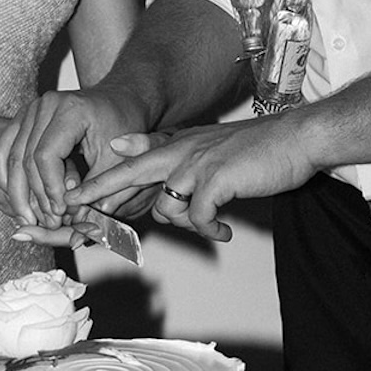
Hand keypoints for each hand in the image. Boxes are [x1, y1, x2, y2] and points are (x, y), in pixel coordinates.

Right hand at [2, 85, 147, 229]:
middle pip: (25, 157)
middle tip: (46, 221)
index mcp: (70, 109)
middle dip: (34, 194)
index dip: (50, 188)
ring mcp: (32, 108)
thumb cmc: (123, 126)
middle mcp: (46, 104)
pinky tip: (15, 200)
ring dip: (17, 191)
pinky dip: (7, 175)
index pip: (46, 155)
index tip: (60, 211)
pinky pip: (5, 148)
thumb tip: (71, 216)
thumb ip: (95, 189)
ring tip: (28, 218)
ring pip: (11, 155)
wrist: (120, 101)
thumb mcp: (117, 160)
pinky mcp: (24, 117)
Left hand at [67, 112, 316, 242]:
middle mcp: (182, 151)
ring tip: (212, 227)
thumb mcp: (205, 143)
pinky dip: (210, 230)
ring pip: (167, 206)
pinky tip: (225, 231)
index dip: (102, 180)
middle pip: (130, 175)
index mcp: (178, 144)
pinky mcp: (217, 179)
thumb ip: (168, 149)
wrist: (295, 138)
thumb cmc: (254, 148)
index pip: (131, 161)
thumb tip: (125, 148)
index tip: (75, 197)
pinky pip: (198, 218)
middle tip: (77, 213)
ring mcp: (198, 164)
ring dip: (186, 225)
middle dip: (101, 195)